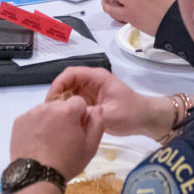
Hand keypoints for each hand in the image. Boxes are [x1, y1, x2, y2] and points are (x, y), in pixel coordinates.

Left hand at [9, 96, 104, 179]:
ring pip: (46, 110)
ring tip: (49, 141)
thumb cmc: (66, 163)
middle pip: (61, 105)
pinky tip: (38, 141)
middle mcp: (47, 107)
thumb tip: (97, 109)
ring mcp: (31, 114)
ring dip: (50, 120)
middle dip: (64, 116)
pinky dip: (36, 126)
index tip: (77, 129)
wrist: (38, 177)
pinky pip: (32, 118)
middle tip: (63, 137)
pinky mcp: (19, 121)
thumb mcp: (90, 147)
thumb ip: (97, 123)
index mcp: (66, 111)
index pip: (78, 101)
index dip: (80, 115)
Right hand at [48, 67, 170, 138]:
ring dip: (61, 102)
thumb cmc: (130, 113)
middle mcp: (91, 81)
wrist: (144, 120)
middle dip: (57, 94)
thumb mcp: (109, 114)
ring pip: (69, 92)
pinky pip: (74, 102)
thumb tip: (69, 113)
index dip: (58, 84)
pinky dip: (68, 108)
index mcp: (97, 77)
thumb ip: (89, 112)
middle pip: (67, 82)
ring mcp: (90, 91)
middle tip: (50, 110)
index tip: (51, 100)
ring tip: (54, 115)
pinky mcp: (90, 101)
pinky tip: (63, 119)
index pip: (71, 74)